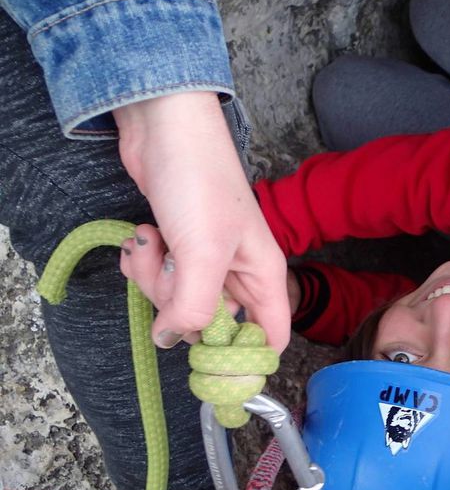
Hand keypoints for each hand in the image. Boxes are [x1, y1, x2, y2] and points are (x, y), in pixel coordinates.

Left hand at [113, 92, 290, 352]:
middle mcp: (236, 274)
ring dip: (152, 278)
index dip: (244, 358)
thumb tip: (171, 342)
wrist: (164, 125)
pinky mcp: (175, 246)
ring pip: (176, 301)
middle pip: (210, 325)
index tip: (210, 363)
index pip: (269, 338)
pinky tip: (142, 235)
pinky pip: (156, 277)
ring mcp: (203, 260)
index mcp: (261, 278)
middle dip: (178, 304)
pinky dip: (141, 261)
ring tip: (152, 240)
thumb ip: (194, 307)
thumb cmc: (200, 182)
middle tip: (169, 269)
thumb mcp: (203, 253)